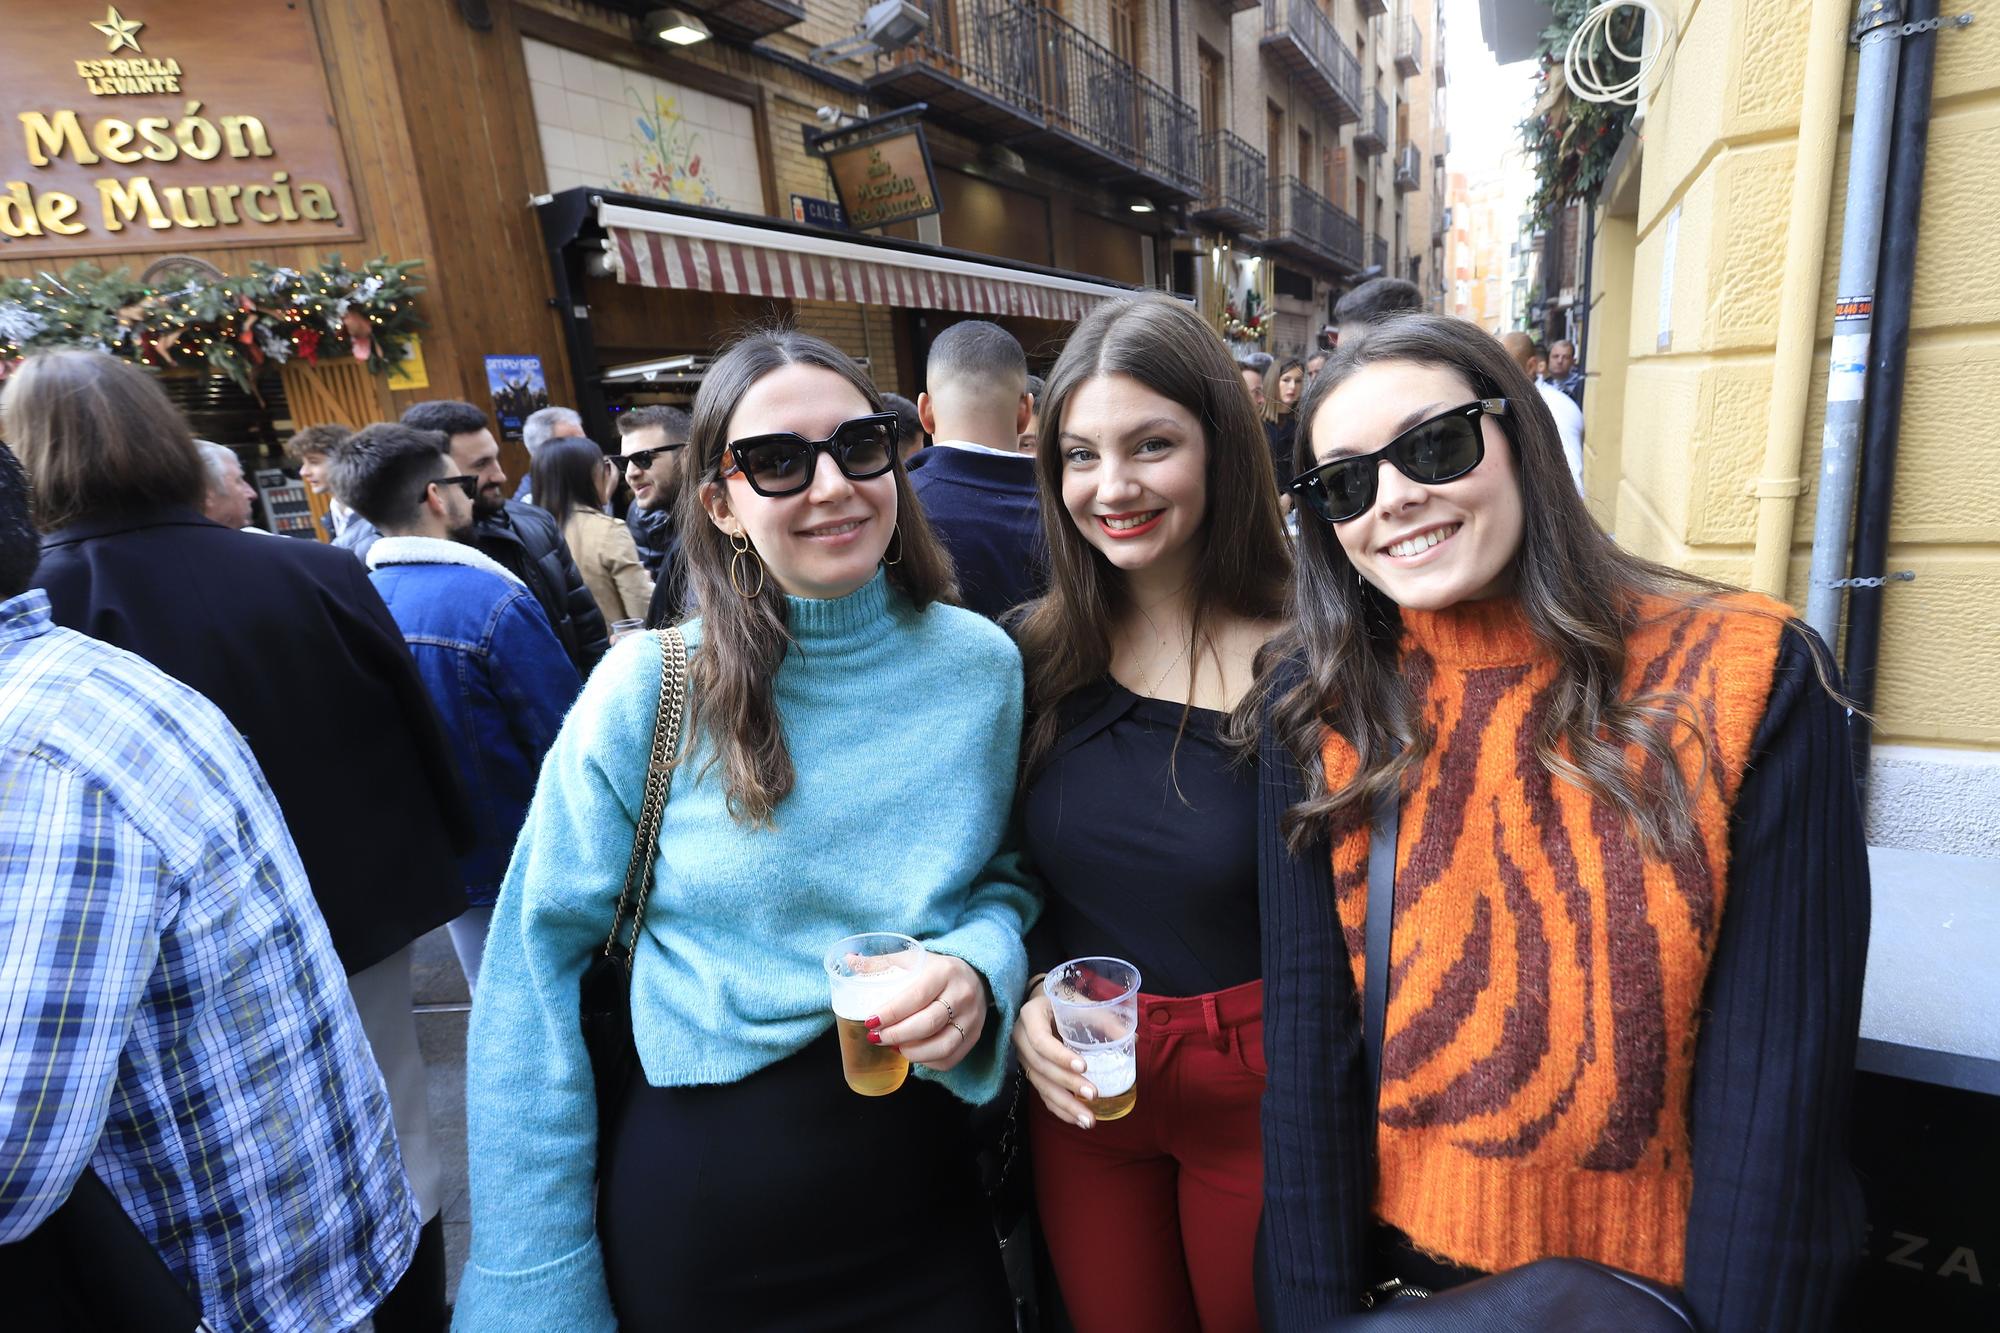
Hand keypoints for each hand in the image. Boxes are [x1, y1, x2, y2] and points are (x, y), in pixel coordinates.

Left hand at [870, 953, 987, 1072]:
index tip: (870, 1022)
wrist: (976, 976)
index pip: (916, 996)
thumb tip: (848, 960)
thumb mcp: (913, 960)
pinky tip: (912, 1053)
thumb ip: (881, 962)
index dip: (891, 1013)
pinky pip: (950, 1058)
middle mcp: (962, 995)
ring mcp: (972, 1019)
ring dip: (912, 1052)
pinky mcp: (974, 1037)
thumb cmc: (936, 970)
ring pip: (942, 1046)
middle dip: (896, 1035)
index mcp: (944, 972)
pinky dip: (927, 1061)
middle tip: (876, 1037)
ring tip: (894, 1046)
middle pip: (928, 1024)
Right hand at [1013, 988, 1097, 1129]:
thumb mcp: (1081, 1003)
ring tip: (1088, 1119)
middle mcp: (1021, 1038)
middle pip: (1041, 1067)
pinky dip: (1060, 1109)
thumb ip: (1105, 1020)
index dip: (1060, 1056)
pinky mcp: (1031, 1073)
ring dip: (1065, 1105)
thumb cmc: (1064, 1001)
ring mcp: (1024, 1058)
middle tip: (1093, 1094)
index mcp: (1031, 1016)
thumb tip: (1133, 1040)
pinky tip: (1077, 1120)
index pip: (1041, 1040)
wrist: (1043, 1003)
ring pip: (1041, 1086)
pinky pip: (1043, 1094)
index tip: (1084, 1066)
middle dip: (1068, 1084)